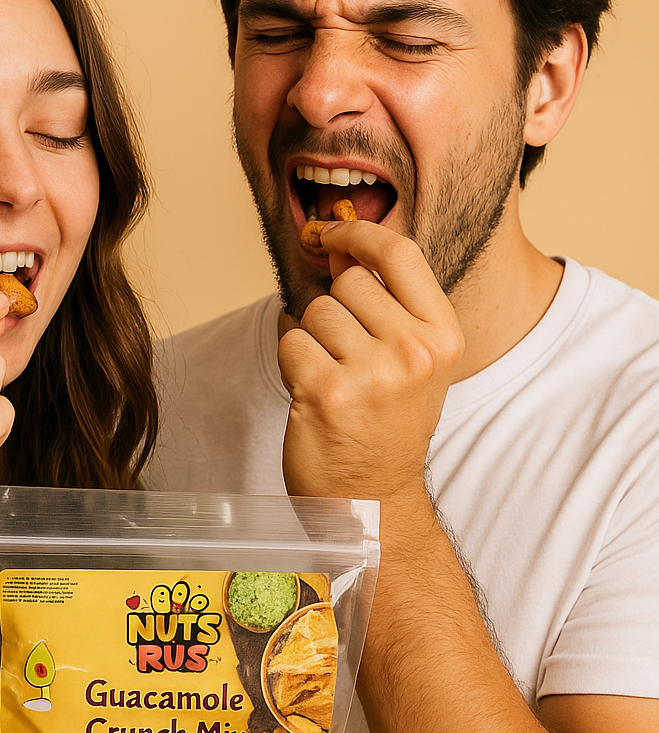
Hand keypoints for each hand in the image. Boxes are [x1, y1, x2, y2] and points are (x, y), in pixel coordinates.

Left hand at [280, 219, 463, 501]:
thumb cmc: (387, 426)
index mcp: (442, 336)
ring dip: (312, 340)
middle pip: (348, 282)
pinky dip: (291, 363)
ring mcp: (370, 373)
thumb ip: (385, 301)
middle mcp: (413, 351)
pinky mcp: (326, 392)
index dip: (358, 233)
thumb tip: (336, 243)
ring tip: (333, 379)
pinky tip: (312, 392)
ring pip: (315, 312)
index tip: (329, 235)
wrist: (370, 499)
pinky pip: (290, 342)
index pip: (399, 254)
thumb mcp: (412, 360)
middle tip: (346, 357)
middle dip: (335, 310)